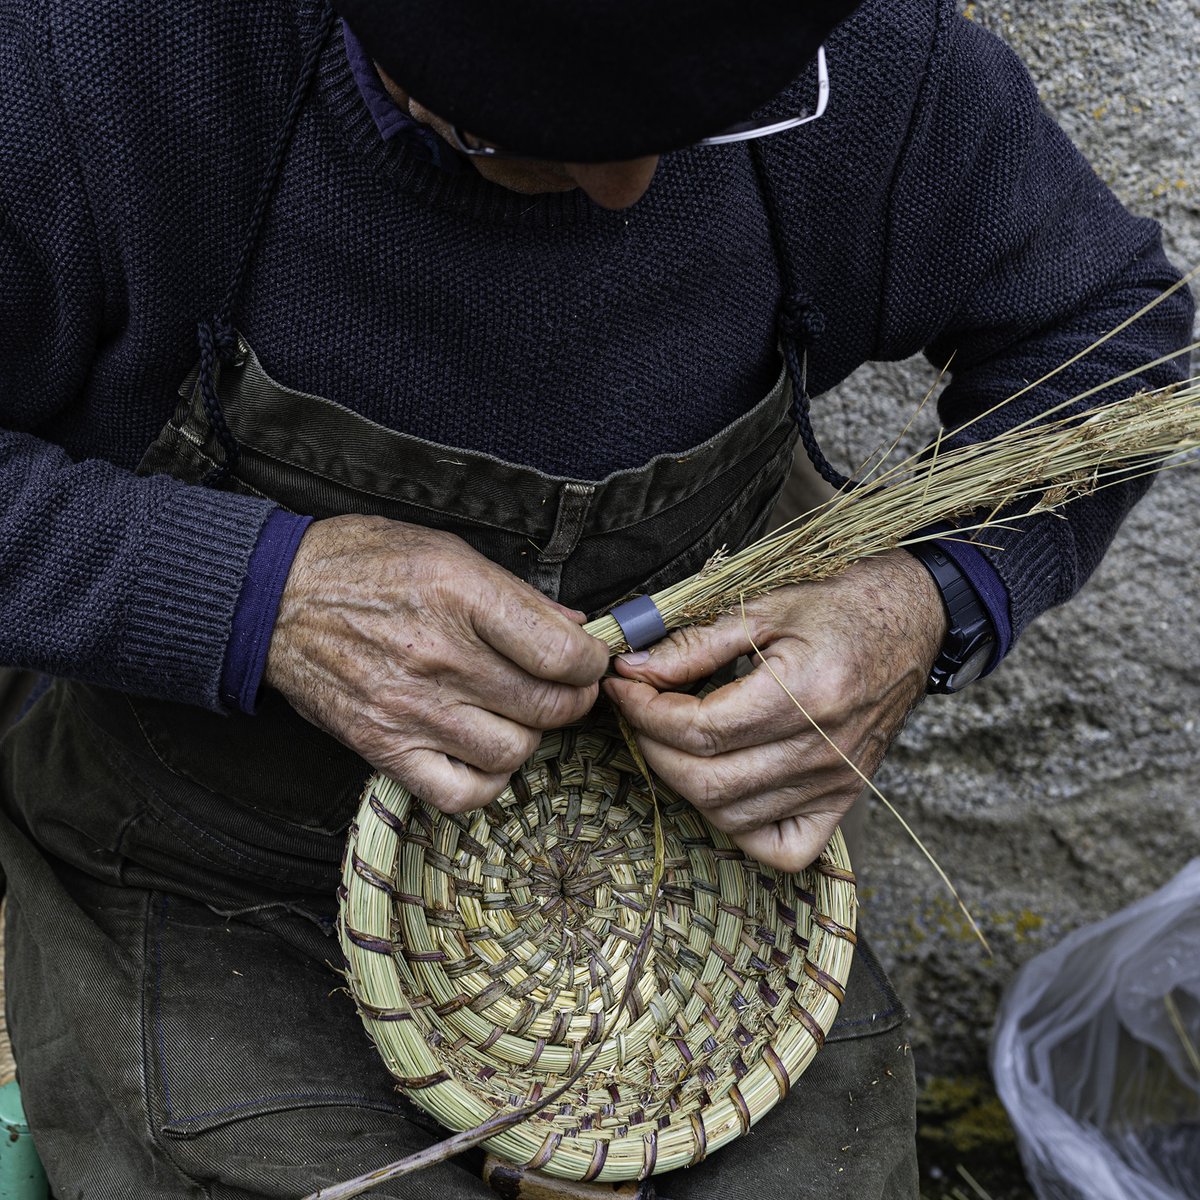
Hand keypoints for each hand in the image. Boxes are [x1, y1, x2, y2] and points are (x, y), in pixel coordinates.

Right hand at [264, 515, 608, 811]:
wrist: (273, 600)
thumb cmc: (363, 565)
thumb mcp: (445, 551)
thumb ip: (515, 594)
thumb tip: (574, 627)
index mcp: (460, 594)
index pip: (560, 653)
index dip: (590, 663)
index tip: (587, 661)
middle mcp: (438, 656)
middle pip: (546, 706)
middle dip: (571, 700)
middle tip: (563, 689)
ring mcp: (409, 708)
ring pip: (513, 751)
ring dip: (529, 737)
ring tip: (515, 715)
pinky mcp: (383, 747)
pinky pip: (461, 793)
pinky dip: (487, 781)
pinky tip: (484, 753)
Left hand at [603, 551, 946, 871]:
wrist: (912, 621)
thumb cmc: (840, 607)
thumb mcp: (764, 608)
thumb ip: (695, 645)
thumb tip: (634, 670)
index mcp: (807, 693)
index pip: (700, 729)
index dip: (646, 712)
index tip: (623, 687)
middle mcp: (825, 749)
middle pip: (708, 780)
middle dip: (653, 747)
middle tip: (637, 711)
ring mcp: (838, 782)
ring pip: (733, 815)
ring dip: (684, 782)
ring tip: (670, 739)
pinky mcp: (844, 798)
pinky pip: (783, 847)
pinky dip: (741, 828)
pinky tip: (723, 787)